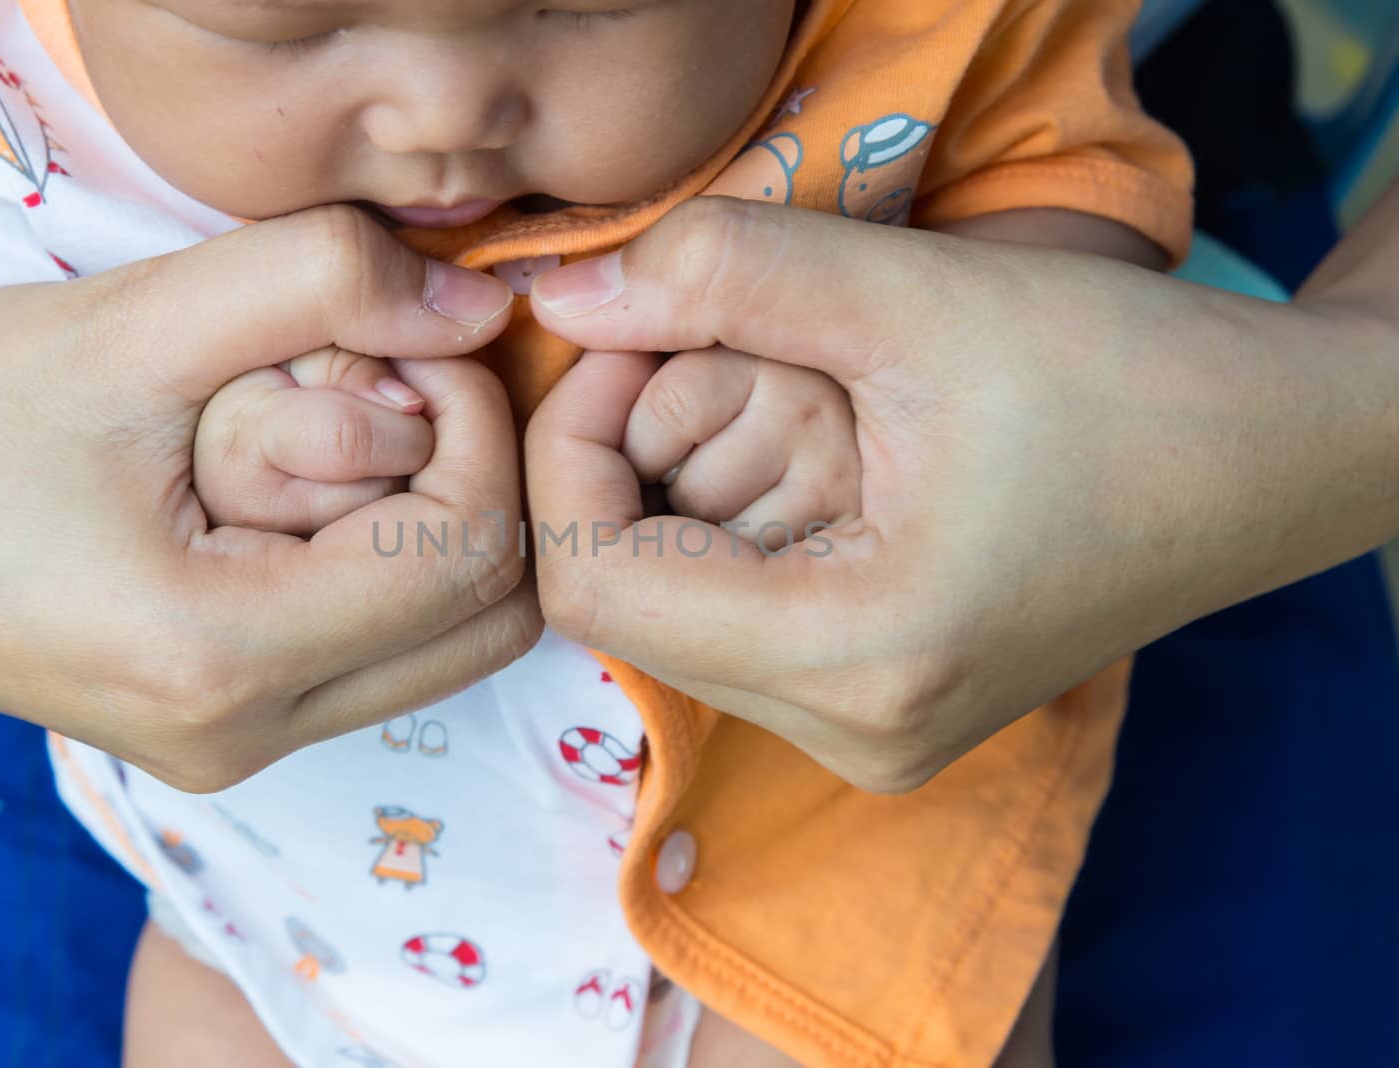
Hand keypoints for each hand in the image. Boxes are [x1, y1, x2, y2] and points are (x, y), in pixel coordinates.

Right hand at [0, 207, 534, 790]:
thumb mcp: (133, 323)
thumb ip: (322, 283)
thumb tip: (482, 308)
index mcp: (221, 661)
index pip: (466, 557)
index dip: (477, 427)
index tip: (404, 338)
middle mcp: (245, 738)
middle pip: (482, 618)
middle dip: (466, 478)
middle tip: (370, 382)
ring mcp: (232, 747)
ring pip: (440, 638)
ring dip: (416, 514)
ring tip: (305, 426)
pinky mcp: (217, 724)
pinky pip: (370, 646)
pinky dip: (369, 551)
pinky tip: (281, 478)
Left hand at [525, 197, 1396, 791]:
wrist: (1272, 459)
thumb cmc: (1125, 374)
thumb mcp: (914, 296)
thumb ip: (719, 277)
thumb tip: (558, 300)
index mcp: (857, 656)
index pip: (593, 583)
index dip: (569, 452)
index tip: (632, 347)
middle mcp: (852, 735)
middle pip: (629, 605)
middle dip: (621, 468)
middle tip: (692, 353)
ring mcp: (872, 740)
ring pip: (678, 619)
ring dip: (680, 497)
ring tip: (768, 399)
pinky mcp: (890, 714)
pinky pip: (743, 631)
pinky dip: (731, 535)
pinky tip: (803, 462)